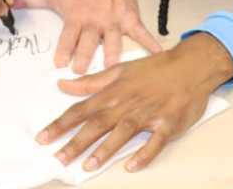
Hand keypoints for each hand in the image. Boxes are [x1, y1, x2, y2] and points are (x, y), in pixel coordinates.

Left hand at [14, 0, 161, 71]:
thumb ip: (32, 0)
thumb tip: (9, 2)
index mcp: (76, 17)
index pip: (67, 37)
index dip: (64, 50)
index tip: (60, 66)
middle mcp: (94, 22)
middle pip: (88, 44)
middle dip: (84, 58)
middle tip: (81, 73)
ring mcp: (113, 21)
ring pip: (112, 43)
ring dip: (111, 57)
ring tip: (111, 72)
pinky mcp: (130, 18)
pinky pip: (141, 34)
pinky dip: (150, 45)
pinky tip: (158, 57)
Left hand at [36, 32, 232, 172]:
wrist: (190, 66)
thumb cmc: (154, 69)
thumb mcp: (119, 70)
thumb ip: (90, 82)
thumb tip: (63, 84)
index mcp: (113, 92)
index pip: (81, 109)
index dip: (61, 124)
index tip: (43, 137)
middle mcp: (127, 104)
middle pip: (97, 124)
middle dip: (76, 142)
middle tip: (58, 158)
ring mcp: (148, 115)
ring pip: (122, 133)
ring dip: (105, 150)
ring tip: (87, 165)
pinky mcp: (167, 124)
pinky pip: (155, 142)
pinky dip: (144, 154)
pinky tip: (132, 166)